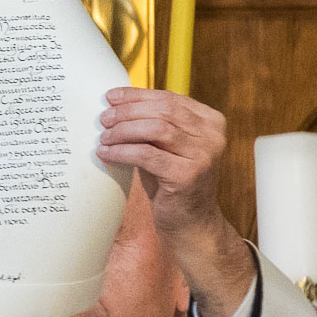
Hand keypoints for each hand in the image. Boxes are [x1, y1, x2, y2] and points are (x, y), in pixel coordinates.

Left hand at [97, 87, 254, 316]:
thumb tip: (116, 105)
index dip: (138, 95)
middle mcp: (212, 135)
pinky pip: (147, 155)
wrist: (190, 221)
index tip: (111, 97)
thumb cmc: (172, 181)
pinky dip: (123, 151)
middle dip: (128, 112)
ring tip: (103, 136)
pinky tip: (106, 153)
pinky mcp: (188, 175)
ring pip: (156, 129)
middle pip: (163, 110)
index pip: (170, 98)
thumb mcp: (166, 147)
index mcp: (211, 122)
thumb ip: (153, 125)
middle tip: (103, 118)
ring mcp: (204, 155)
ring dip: (124, 131)